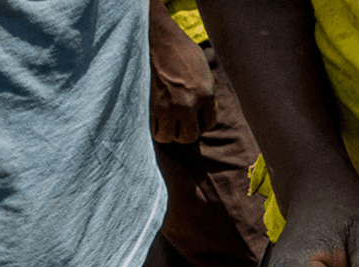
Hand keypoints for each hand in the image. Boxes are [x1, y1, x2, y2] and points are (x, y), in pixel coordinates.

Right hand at [149, 18, 215, 143]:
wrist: (156, 37)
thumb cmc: (180, 49)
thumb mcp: (203, 69)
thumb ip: (205, 91)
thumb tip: (203, 109)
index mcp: (205, 94)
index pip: (209, 124)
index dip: (201, 123)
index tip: (194, 117)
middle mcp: (187, 104)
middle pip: (189, 136)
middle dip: (185, 131)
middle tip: (180, 122)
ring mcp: (167, 106)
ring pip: (169, 137)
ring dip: (169, 133)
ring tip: (167, 122)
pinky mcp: (149, 105)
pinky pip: (153, 130)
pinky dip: (155, 128)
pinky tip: (155, 119)